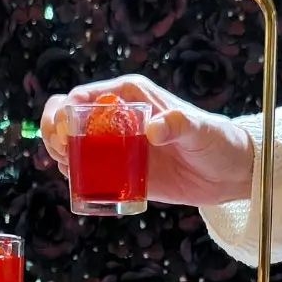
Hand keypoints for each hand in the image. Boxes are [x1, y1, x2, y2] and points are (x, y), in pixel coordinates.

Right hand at [41, 76, 254, 206]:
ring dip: (61, 155)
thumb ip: (178, 126)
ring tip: (68, 169)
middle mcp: (118, 117)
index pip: (84, 96)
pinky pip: (90, 171)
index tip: (65, 134)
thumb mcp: (198, 131)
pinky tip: (80, 185)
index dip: (65, 112)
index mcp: (130, 96)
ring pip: (74, 144)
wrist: (227, 172)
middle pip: (68, 117)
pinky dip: (78, 177)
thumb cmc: (216, 141)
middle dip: (54, 132)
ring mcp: (117, 145)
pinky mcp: (122, 171)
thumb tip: (154, 129)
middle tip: (61, 154)